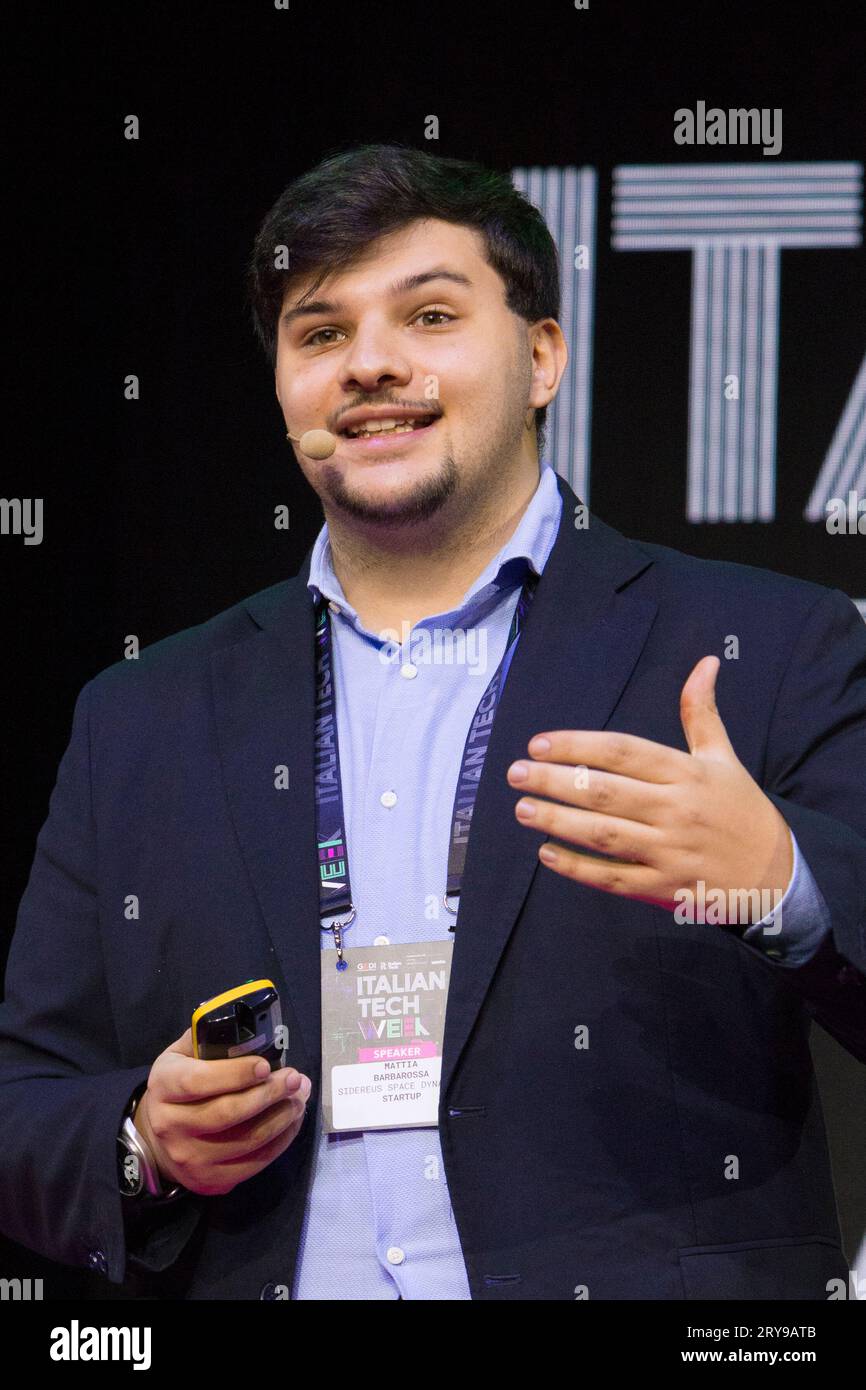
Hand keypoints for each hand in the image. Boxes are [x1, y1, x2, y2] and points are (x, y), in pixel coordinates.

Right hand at [134, 1027, 311, 1196]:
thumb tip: (250, 1024)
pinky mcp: (209, 1180)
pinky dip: (280, 1142)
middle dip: (269, 1094)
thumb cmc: (180, 1087)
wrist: (159, 1139)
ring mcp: (190, 1157)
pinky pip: (253, 1163)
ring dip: (282, 1118)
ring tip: (300, 1097)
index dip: (235, 1073)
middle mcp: (171, 1125)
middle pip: (227, 1113)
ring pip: (246, 1140)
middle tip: (295, 1079)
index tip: (266, 1065)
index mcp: (165, 1086)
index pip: (198, 1081)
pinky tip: (291, 1122)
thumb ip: (208, 1039)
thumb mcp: (182, 1056)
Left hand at [506, 655, 793, 923]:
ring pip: (605, 834)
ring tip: (522, 809)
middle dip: (555, 781)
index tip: (539, 744)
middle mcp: (676, 810)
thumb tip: (704, 662)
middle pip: (606, 792)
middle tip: (515, 774)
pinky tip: (547, 854)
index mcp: (687, 774)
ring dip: (559, 821)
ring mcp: (669, 851)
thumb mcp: (723, 758)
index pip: (624, 752)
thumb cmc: (740, 809)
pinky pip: (613, 878)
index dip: (579, 746)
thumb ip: (700, 713)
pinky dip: (578, 868)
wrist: (777, 874)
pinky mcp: (664, 887)